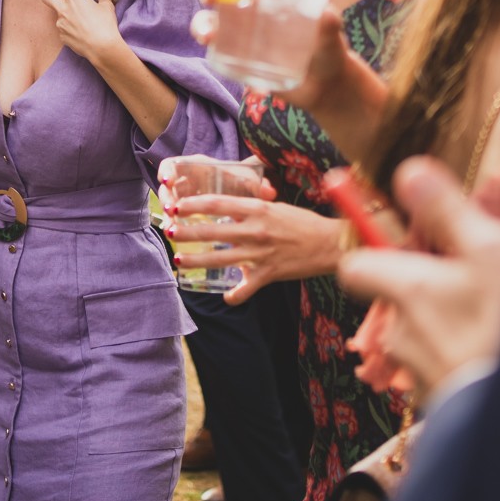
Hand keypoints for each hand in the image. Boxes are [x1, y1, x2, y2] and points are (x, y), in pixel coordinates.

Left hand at [41, 0, 122, 66]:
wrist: (102, 48)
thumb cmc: (105, 25)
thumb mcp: (107, 6)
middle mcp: (63, 9)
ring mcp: (60, 24)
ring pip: (58, 14)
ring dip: (66, 12)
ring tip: (82, 18)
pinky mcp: (62, 36)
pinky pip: (63, 28)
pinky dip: (70, 26)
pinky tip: (81, 31)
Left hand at [166, 193, 343, 303]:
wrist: (330, 244)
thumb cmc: (303, 222)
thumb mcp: (276, 206)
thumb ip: (252, 205)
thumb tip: (231, 202)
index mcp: (257, 208)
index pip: (217, 204)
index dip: (193, 206)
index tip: (177, 207)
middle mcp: (256, 229)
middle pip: (213, 231)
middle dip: (187, 232)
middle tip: (169, 231)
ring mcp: (261, 253)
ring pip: (221, 258)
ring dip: (197, 260)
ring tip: (179, 260)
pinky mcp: (269, 274)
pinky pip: (246, 288)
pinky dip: (235, 295)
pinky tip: (226, 298)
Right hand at [193, 0, 389, 159]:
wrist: (325, 84)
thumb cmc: (329, 47)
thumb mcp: (331, 32)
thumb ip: (329, 24)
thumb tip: (327, 15)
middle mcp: (251, 6)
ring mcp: (241, 32)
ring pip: (210, 20)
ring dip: (202, 24)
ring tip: (207, 37)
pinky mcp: (237, 57)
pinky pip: (218, 52)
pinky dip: (217, 56)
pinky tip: (228, 65)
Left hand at [336, 157, 499, 397]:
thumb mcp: (489, 251)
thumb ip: (445, 210)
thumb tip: (407, 171)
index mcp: (405, 289)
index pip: (354, 267)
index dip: (372, 251)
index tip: (403, 241)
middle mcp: (401, 333)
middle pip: (399, 300)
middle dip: (428, 290)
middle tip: (476, 283)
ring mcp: (420, 374)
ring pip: (425, 335)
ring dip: (451, 325)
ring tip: (497, 320)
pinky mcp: (445, 404)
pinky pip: (446, 366)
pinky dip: (464, 355)